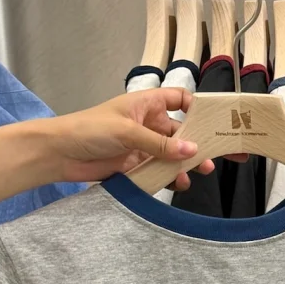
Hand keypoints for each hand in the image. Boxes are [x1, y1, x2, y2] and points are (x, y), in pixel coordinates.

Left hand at [42, 89, 212, 190]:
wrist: (59, 154)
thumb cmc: (89, 130)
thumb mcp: (128, 132)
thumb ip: (161, 144)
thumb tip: (193, 151)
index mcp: (147, 104)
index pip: (181, 100)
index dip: (199, 107)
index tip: (217, 121)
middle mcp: (149, 123)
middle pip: (183, 131)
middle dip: (202, 141)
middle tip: (225, 153)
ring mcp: (144, 146)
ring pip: (174, 153)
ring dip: (188, 162)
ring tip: (202, 172)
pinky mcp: (137, 165)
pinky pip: (160, 170)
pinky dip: (171, 177)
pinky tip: (179, 183)